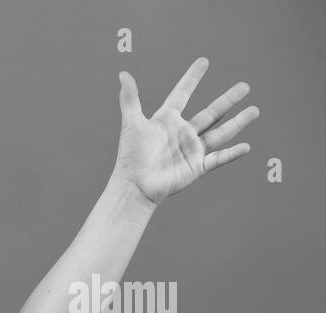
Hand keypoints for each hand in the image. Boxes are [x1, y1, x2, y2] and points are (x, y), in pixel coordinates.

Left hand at [112, 57, 258, 206]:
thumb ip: (130, 99)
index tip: (203, 61)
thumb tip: (123, 74)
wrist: (134, 186)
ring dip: (238, 122)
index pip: (182, 94)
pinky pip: (218, 159)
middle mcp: (182, 133)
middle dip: (228, 99)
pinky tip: (246, 147)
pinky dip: (232, 154)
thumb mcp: (132, 124)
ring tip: (255, 110)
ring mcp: (191, 150)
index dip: (192, 78)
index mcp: (167, 120)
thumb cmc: (130, 156)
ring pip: (220, 132)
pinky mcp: (197, 167)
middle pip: (211, 112)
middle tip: (245, 86)